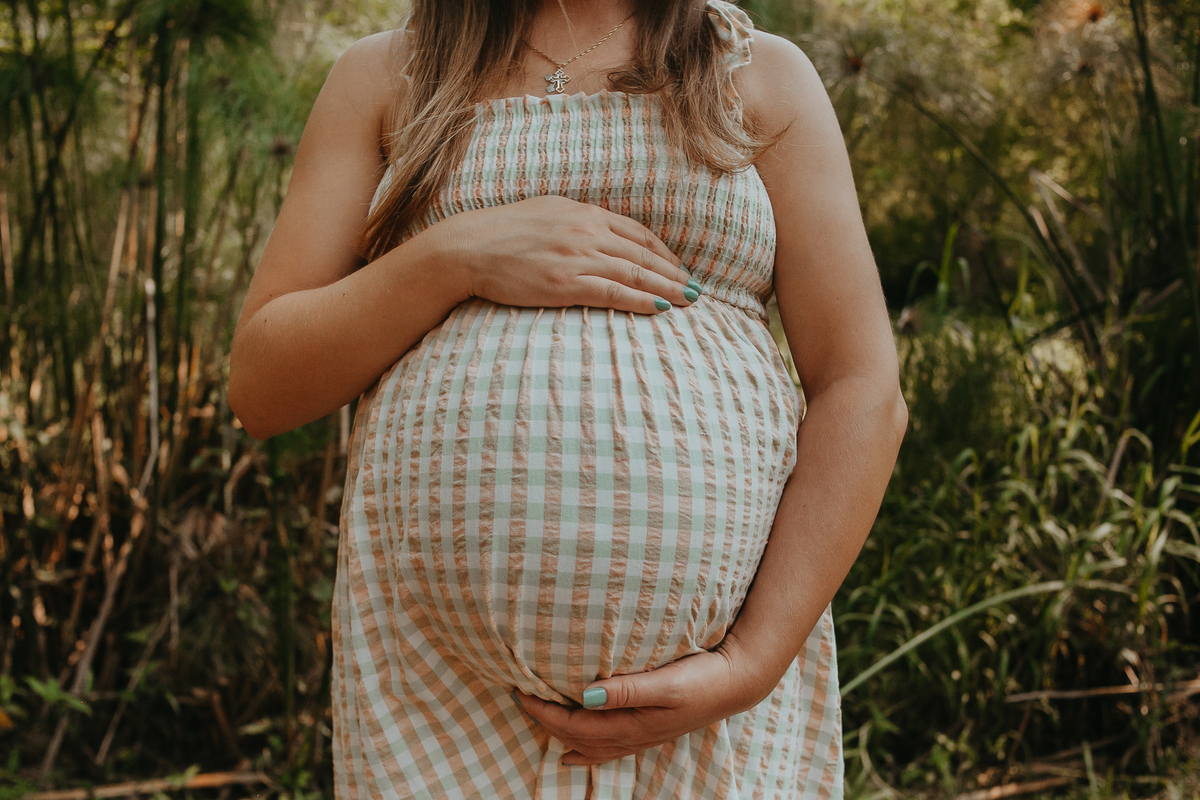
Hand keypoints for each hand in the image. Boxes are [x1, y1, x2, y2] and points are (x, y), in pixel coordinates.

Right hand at [435, 195, 700, 314]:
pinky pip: (613, 293)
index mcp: (583, 213)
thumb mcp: (546, 215)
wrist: (466, 248)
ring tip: (689, 301)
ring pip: (635, 274)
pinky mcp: (564, 283)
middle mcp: (585, 231)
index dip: (664, 253)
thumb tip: (598, 233)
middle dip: (674, 273)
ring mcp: (576, 257)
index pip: (637, 232)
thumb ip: (576, 223)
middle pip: (643, 254)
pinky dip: (640, 300)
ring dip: (667, 289)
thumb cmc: (501, 233)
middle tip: (697, 290)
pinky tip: (661, 308)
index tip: (679, 268)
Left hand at [512, 638, 776, 766]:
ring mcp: (642, 736)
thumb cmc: (703, 678)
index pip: (575, 724)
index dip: (544, 711)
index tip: (520, 691)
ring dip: (563, 736)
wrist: (737, 682)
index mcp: (631, 725)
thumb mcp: (665, 683)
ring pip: (592, 745)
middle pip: (578, 737)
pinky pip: (609, 747)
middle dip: (547, 722)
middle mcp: (633, 737)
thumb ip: (625, 690)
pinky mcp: (651, 729)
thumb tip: (584, 696)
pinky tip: (579, 752)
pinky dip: (587, 749)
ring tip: (541, 725)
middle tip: (521, 698)